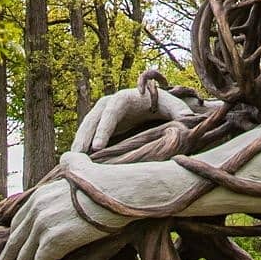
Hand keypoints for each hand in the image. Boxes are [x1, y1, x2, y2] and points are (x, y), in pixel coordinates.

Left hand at [0, 152, 121, 259]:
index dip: (12, 242)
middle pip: (15, 242)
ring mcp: (43, 225)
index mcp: (40, 195)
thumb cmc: (107, 183)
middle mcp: (36, 209)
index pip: (18, 224)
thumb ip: (70, 162)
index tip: (8, 255)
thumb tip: (67, 155)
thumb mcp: (82, 165)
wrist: (121, 193)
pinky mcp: (54, 241)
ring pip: (23, 259)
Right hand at [72, 84, 197, 153]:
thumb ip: (181, 114)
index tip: (97, 146)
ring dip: (79, 141)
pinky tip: (76, 161)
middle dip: (85, 135)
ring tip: (71, 161)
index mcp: (126, 97)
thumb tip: (188, 122)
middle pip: (94, 117)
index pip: (112, 110)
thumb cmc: (166, 107)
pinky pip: (88, 134)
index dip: (104, 128)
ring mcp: (103, 114)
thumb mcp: (175, 108)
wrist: (157, 106)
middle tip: (78, 155)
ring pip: (87, 126)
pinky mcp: (101, 125)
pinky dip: (82, 145)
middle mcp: (111, 103)